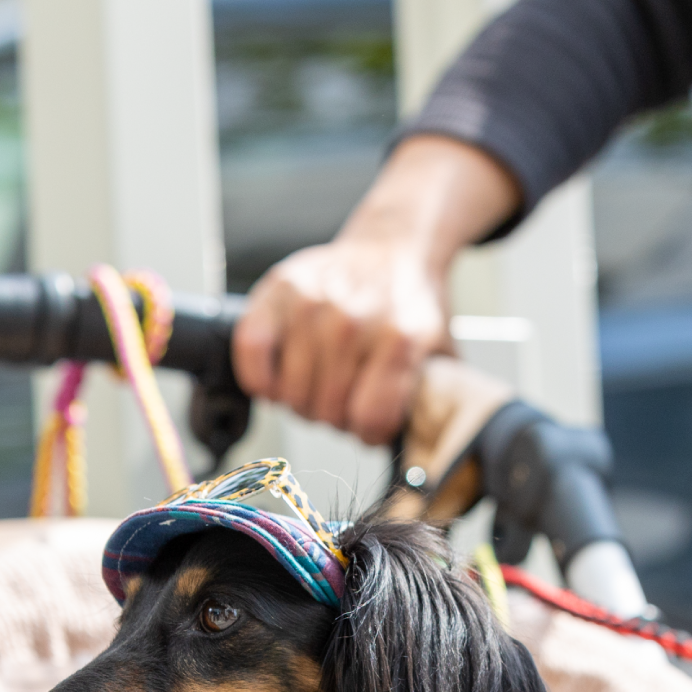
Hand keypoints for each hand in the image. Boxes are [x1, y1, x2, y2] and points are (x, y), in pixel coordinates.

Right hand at [235, 135, 519, 443]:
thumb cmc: (410, 304)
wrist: (394, 246)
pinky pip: (251, 354)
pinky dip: (261, 378)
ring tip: (319, 384)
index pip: (369, 420)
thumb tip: (423, 444)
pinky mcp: (279, 290)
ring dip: (302, 401)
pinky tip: (281, 377)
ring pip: (290, 392)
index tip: (370, 425)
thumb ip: (433, 398)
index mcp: (402, 339)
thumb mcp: (440, 351)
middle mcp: (356, 320)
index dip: (368, 433)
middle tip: (343, 400)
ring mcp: (313, 303)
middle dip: (336, 418)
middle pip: (327, 411)